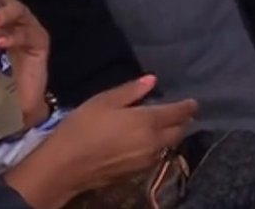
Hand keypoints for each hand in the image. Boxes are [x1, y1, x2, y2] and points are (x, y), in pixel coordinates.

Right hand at [43, 76, 197, 194]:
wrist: (62, 169)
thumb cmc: (81, 129)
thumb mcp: (103, 101)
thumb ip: (131, 91)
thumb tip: (152, 80)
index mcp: (148, 121)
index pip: (178, 113)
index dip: (188, 106)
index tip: (193, 102)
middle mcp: (153, 142)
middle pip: (179, 132)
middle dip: (183, 121)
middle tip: (182, 113)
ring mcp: (145, 161)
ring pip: (168, 146)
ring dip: (171, 136)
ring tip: (166, 126)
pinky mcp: (135, 174)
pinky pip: (155, 157)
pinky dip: (158, 147)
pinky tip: (149, 142)